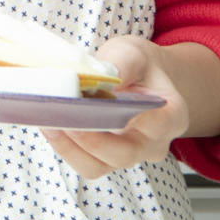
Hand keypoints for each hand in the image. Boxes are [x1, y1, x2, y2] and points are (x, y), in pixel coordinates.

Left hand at [40, 37, 189, 181]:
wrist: (138, 78)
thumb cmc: (138, 66)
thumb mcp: (133, 53)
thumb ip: (121, 64)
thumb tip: (99, 80)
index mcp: (171, 114)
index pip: (157, 124)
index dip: (129, 119)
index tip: (102, 106)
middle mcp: (153, 143)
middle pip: (123, 154)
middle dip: (89, 139)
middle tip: (63, 118)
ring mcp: (130, 155)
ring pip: (99, 166)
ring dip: (70, 147)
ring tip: (49, 121)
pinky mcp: (106, 159)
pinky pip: (85, 163)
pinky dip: (65, 147)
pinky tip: (50, 126)